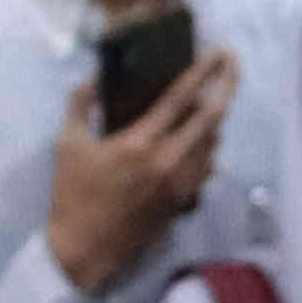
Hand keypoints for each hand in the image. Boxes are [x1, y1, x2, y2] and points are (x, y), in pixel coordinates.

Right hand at [40, 46, 241, 290]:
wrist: (86, 251)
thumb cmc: (73, 196)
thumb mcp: (67, 145)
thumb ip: (80, 106)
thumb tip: (92, 78)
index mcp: (139, 144)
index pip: (180, 99)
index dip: (202, 72)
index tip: (217, 51)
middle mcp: (168, 162)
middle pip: (212, 117)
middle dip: (227, 85)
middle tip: (234, 61)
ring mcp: (181, 184)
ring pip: (214, 142)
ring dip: (218, 115)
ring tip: (216, 92)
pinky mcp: (184, 200)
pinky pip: (207, 165)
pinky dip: (209, 145)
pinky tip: (203, 135)